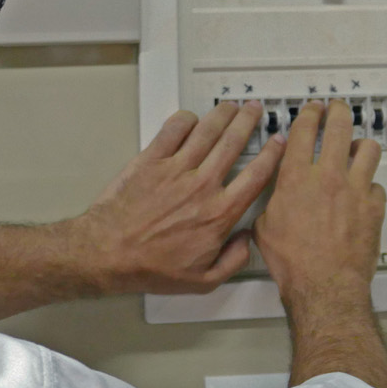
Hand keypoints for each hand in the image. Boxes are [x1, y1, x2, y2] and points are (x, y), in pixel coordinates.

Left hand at [71, 101, 284, 294]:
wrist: (108, 253)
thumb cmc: (150, 268)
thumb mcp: (203, 281)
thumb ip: (233, 261)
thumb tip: (247, 241)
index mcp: (219, 213)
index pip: (256, 175)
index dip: (272, 154)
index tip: (278, 141)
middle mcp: (201, 186)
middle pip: (233, 143)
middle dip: (248, 122)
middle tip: (254, 110)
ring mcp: (175, 170)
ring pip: (206, 131)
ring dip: (222, 115)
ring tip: (230, 106)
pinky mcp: (150, 161)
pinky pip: (172, 130)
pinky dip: (184, 119)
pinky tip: (191, 117)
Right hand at [254, 100, 386, 304]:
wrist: (323, 284)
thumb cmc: (294, 262)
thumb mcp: (264, 228)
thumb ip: (271, 205)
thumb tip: (272, 201)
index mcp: (296, 178)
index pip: (304, 131)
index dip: (309, 113)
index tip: (313, 108)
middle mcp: (328, 177)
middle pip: (340, 127)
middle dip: (339, 112)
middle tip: (338, 109)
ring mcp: (355, 190)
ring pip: (369, 149)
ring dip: (362, 145)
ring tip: (357, 147)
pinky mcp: (374, 207)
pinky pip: (377, 185)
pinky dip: (370, 186)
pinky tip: (363, 192)